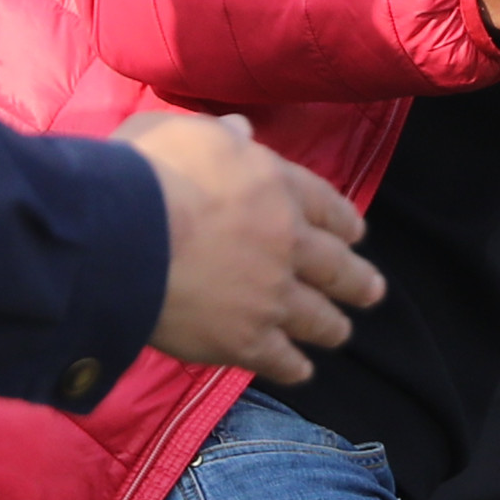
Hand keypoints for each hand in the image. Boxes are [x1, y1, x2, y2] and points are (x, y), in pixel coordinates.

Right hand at [121, 113, 371, 384]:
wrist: (126, 237)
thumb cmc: (147, 174)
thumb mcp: (182, 132)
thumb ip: (217, 135)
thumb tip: (240, 129)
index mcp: (276, 187)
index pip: (324, 204)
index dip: (343, 220)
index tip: (356, 234)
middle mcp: (287, 243)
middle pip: (335, 266)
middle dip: (357, 280)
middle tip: (373, 291)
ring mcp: (272, 296)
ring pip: (318, 317)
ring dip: (332, 326)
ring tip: (341, 332)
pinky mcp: (247, 340)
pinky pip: (280, 358)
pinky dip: (293, 366)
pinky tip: (300, 370)